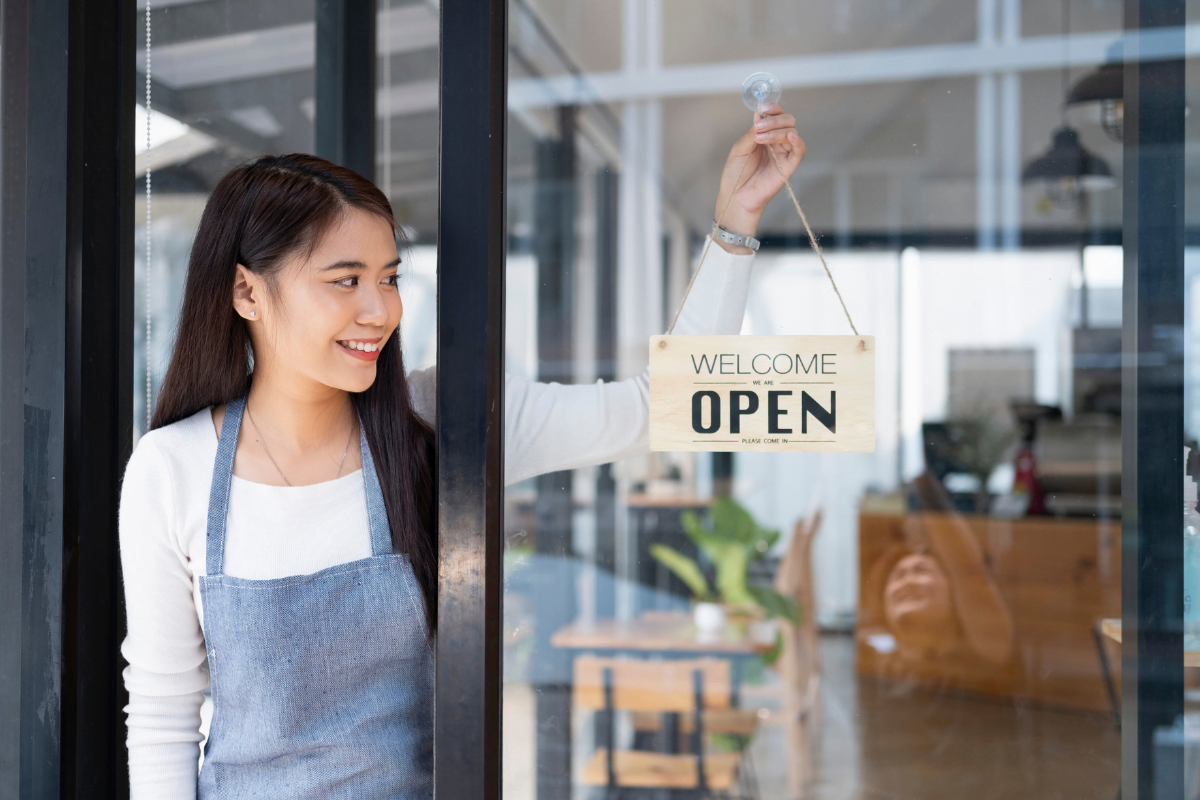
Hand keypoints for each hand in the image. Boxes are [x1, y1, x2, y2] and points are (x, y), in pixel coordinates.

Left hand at [712, 103, 804, 252]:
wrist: (736, 196)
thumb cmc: (736, 174)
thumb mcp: (740, 148)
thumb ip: (752, 132)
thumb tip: (760, 113)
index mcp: (764, 135)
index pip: (776, 115)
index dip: (773, 108)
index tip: (764, 107)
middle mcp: (776, 142)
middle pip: (787, 120)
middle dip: (774, 120)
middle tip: (758, 128)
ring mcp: (784, 153)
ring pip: (792, 132)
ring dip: (777, 130)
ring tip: (760, 138)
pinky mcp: (789, 166)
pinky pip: (799, 150)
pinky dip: (797, 141)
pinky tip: (790, 137)